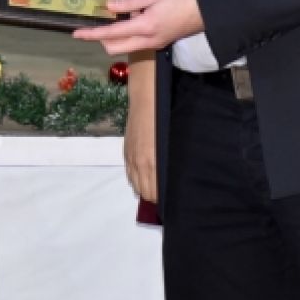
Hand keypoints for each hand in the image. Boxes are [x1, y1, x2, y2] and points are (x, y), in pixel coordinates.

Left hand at [74, 0, 203, 53]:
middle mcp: (148, 40)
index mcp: (144, 28)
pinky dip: (132, 27)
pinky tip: (137, 7)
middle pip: (115, 47)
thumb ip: (129, 3)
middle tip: (97, 21)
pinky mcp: (162, 39)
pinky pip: (139, 38)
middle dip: (101, 37)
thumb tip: (109, 6)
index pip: (110, 34)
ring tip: (121, 6)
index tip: (75, 34)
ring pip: (127, 44)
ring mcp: (156, 42)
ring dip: (118, 31)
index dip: (91, 34)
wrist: (211, 7)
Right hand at [123, 52, 157, 202]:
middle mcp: (140, 163)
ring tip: (156, 187)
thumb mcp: (172, 143)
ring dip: (145, 189)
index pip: (156, 193)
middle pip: (146, 193)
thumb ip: (170, 162)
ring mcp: (131, 158)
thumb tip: (173, 178)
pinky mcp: (126, 153)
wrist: (147, 100)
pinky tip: (144, 178)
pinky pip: (130, 176)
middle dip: (156, 197)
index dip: (164, 199)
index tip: (172, 198)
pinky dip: (137, 181)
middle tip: (166, 194)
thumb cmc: (165, 119)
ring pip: (136, 186)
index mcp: (154, 162)